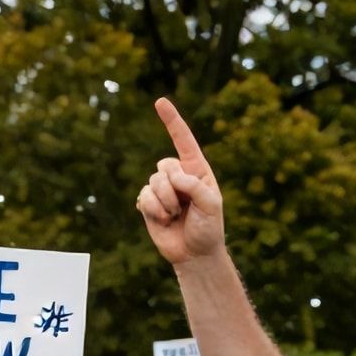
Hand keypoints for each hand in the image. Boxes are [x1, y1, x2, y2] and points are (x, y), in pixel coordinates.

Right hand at [137, 99, 224, 264]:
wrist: (195, 254)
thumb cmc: (209, 228)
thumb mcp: (212, 205)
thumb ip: (194, 185)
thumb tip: (171, 175)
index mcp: (197, 170)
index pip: (183, 141)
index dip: (172, 121)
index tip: (160, 101)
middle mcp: (178, 176)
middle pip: (164, 166)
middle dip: (174, 188)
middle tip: (185, 208)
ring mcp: (162, 189)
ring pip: (153, 182)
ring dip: (165, 203)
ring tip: (176, 216)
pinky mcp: (148, 203)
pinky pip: (143, 198)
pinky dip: (154, 211)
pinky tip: (164, 220)